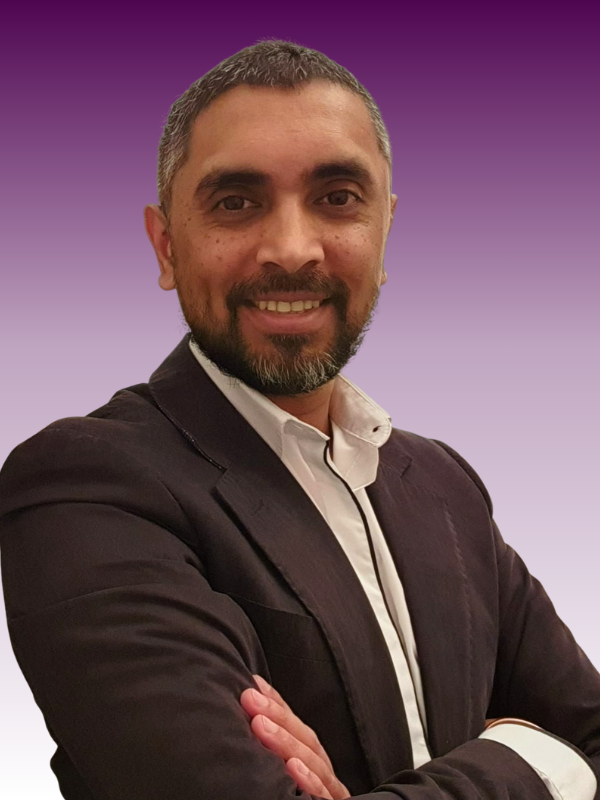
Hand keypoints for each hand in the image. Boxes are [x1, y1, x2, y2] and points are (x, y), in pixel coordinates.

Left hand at [240, 675, 349, 799]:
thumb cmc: (299, 795)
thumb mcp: (284, 769)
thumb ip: (272, 745)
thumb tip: (250, 709)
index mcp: (313, 760)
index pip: (296, 726)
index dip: (276, 703)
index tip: (253, 684)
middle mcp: (324, 771)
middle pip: (305, 739)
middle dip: (277, 716)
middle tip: (249, 698)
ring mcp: (331, 790)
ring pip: (313, 761)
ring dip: (285, 741)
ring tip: (260, 724)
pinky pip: (322, 794)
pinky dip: (309, 780)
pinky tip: (292, 767)